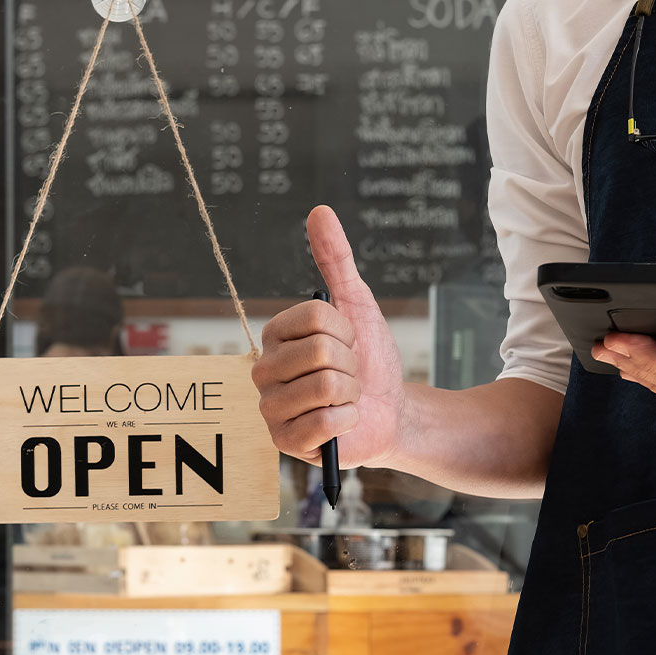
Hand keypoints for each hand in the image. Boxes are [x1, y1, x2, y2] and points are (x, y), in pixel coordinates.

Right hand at [252, 205, 405, 467]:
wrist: (392, 409)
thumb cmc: (370, 359)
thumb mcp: (357, 304)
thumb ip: (336, 258)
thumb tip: (320, 211)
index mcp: (275, 336)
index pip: (317, 318)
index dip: (346, 331)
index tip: (348, 342)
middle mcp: (264, 371)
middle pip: (322, 353)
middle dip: (351, 364)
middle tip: (349, 374)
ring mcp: (271, 409)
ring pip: (327, 386)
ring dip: (352, 393)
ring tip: (346, 398)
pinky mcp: (285, 443)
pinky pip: (327, 422)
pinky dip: (349, 421)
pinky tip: (344, 423)